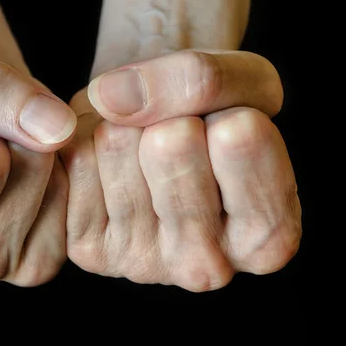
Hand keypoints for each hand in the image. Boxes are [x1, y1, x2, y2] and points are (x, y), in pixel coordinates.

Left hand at [59, 50, 300, 291]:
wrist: (157, 131)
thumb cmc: (213, 114)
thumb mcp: (244, 81)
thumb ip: (201, 77)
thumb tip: (110, 98)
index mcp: (268, 240)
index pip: (236, 135)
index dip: (225, 109)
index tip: (223, 131)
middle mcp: (205, 268)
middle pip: (169, 142)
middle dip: (169, 115)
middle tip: (176, 137)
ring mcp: (141, 263)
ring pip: (116, 141)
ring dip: (125, 122)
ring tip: (142, 147)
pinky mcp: (89, 248)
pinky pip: (78, 155)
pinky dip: (89, 135)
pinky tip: (111, 163)